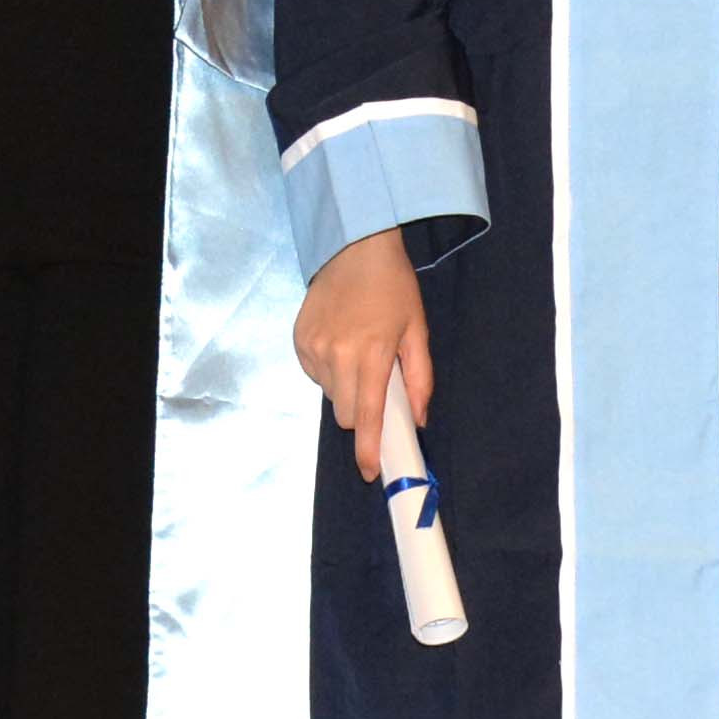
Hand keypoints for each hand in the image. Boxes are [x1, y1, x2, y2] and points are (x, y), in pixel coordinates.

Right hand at [292, 230, 431, 472]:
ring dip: (346, 389)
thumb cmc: (393, 287)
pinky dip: (330, 371)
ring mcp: (313, 348)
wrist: (353, 247)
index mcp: (371, 353)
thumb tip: (418, 419)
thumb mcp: (417, 329)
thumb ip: (420, 378)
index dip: (368, 449)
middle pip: (346, 414)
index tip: (369, 472)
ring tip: (358, 355)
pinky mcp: (298, 341)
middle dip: (363, 413)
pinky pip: (315, 375)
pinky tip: (341, 344)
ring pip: (331, 395)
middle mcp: (336, 355)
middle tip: (375, 384)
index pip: (368, 415)